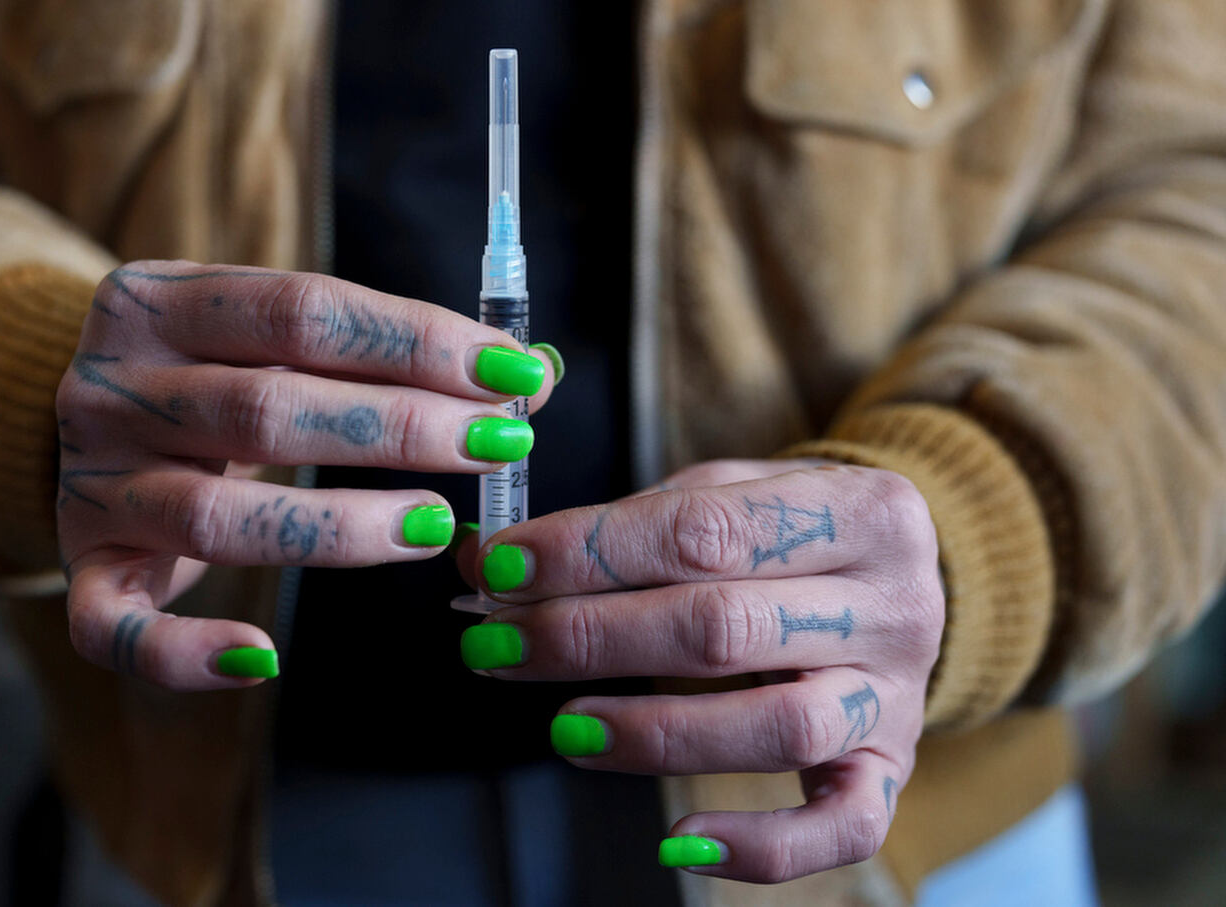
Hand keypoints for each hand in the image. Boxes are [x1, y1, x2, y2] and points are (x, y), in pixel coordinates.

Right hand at [57, 260, 555, 689]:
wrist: (83, 418)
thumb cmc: (219, 373)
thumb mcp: (282, 338)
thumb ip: (396, 349)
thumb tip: (540, 372)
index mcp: (156, 300)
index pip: (304, 310)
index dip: (418, 342)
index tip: (513, 377)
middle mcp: (107, 387)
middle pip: (266, 409)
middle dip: (400, 429)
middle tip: (500, 446)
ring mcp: (86, 483)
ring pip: (215, 518)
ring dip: (339, 527)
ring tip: (436, 527)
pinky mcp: (81, 568)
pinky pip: (115, 628)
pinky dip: (187, 652)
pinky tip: (265, 655)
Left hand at [456, 460, 942, 881]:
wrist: (894, 579)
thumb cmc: (785, 534)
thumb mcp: (725, 495)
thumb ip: (617, 526)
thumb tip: (486, 564)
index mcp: (859, 507)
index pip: (703, 529)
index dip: (589, 552)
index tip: (498, 569)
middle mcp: (895, 600)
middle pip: (724, 628)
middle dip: (591, 640)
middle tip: (497, 646)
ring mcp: (898, 694)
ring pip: (776, 727)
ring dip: (652, 733)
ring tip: (564, 726)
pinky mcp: (891, 771)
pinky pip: (842, 828)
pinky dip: (762, 846)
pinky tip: (680, 838)